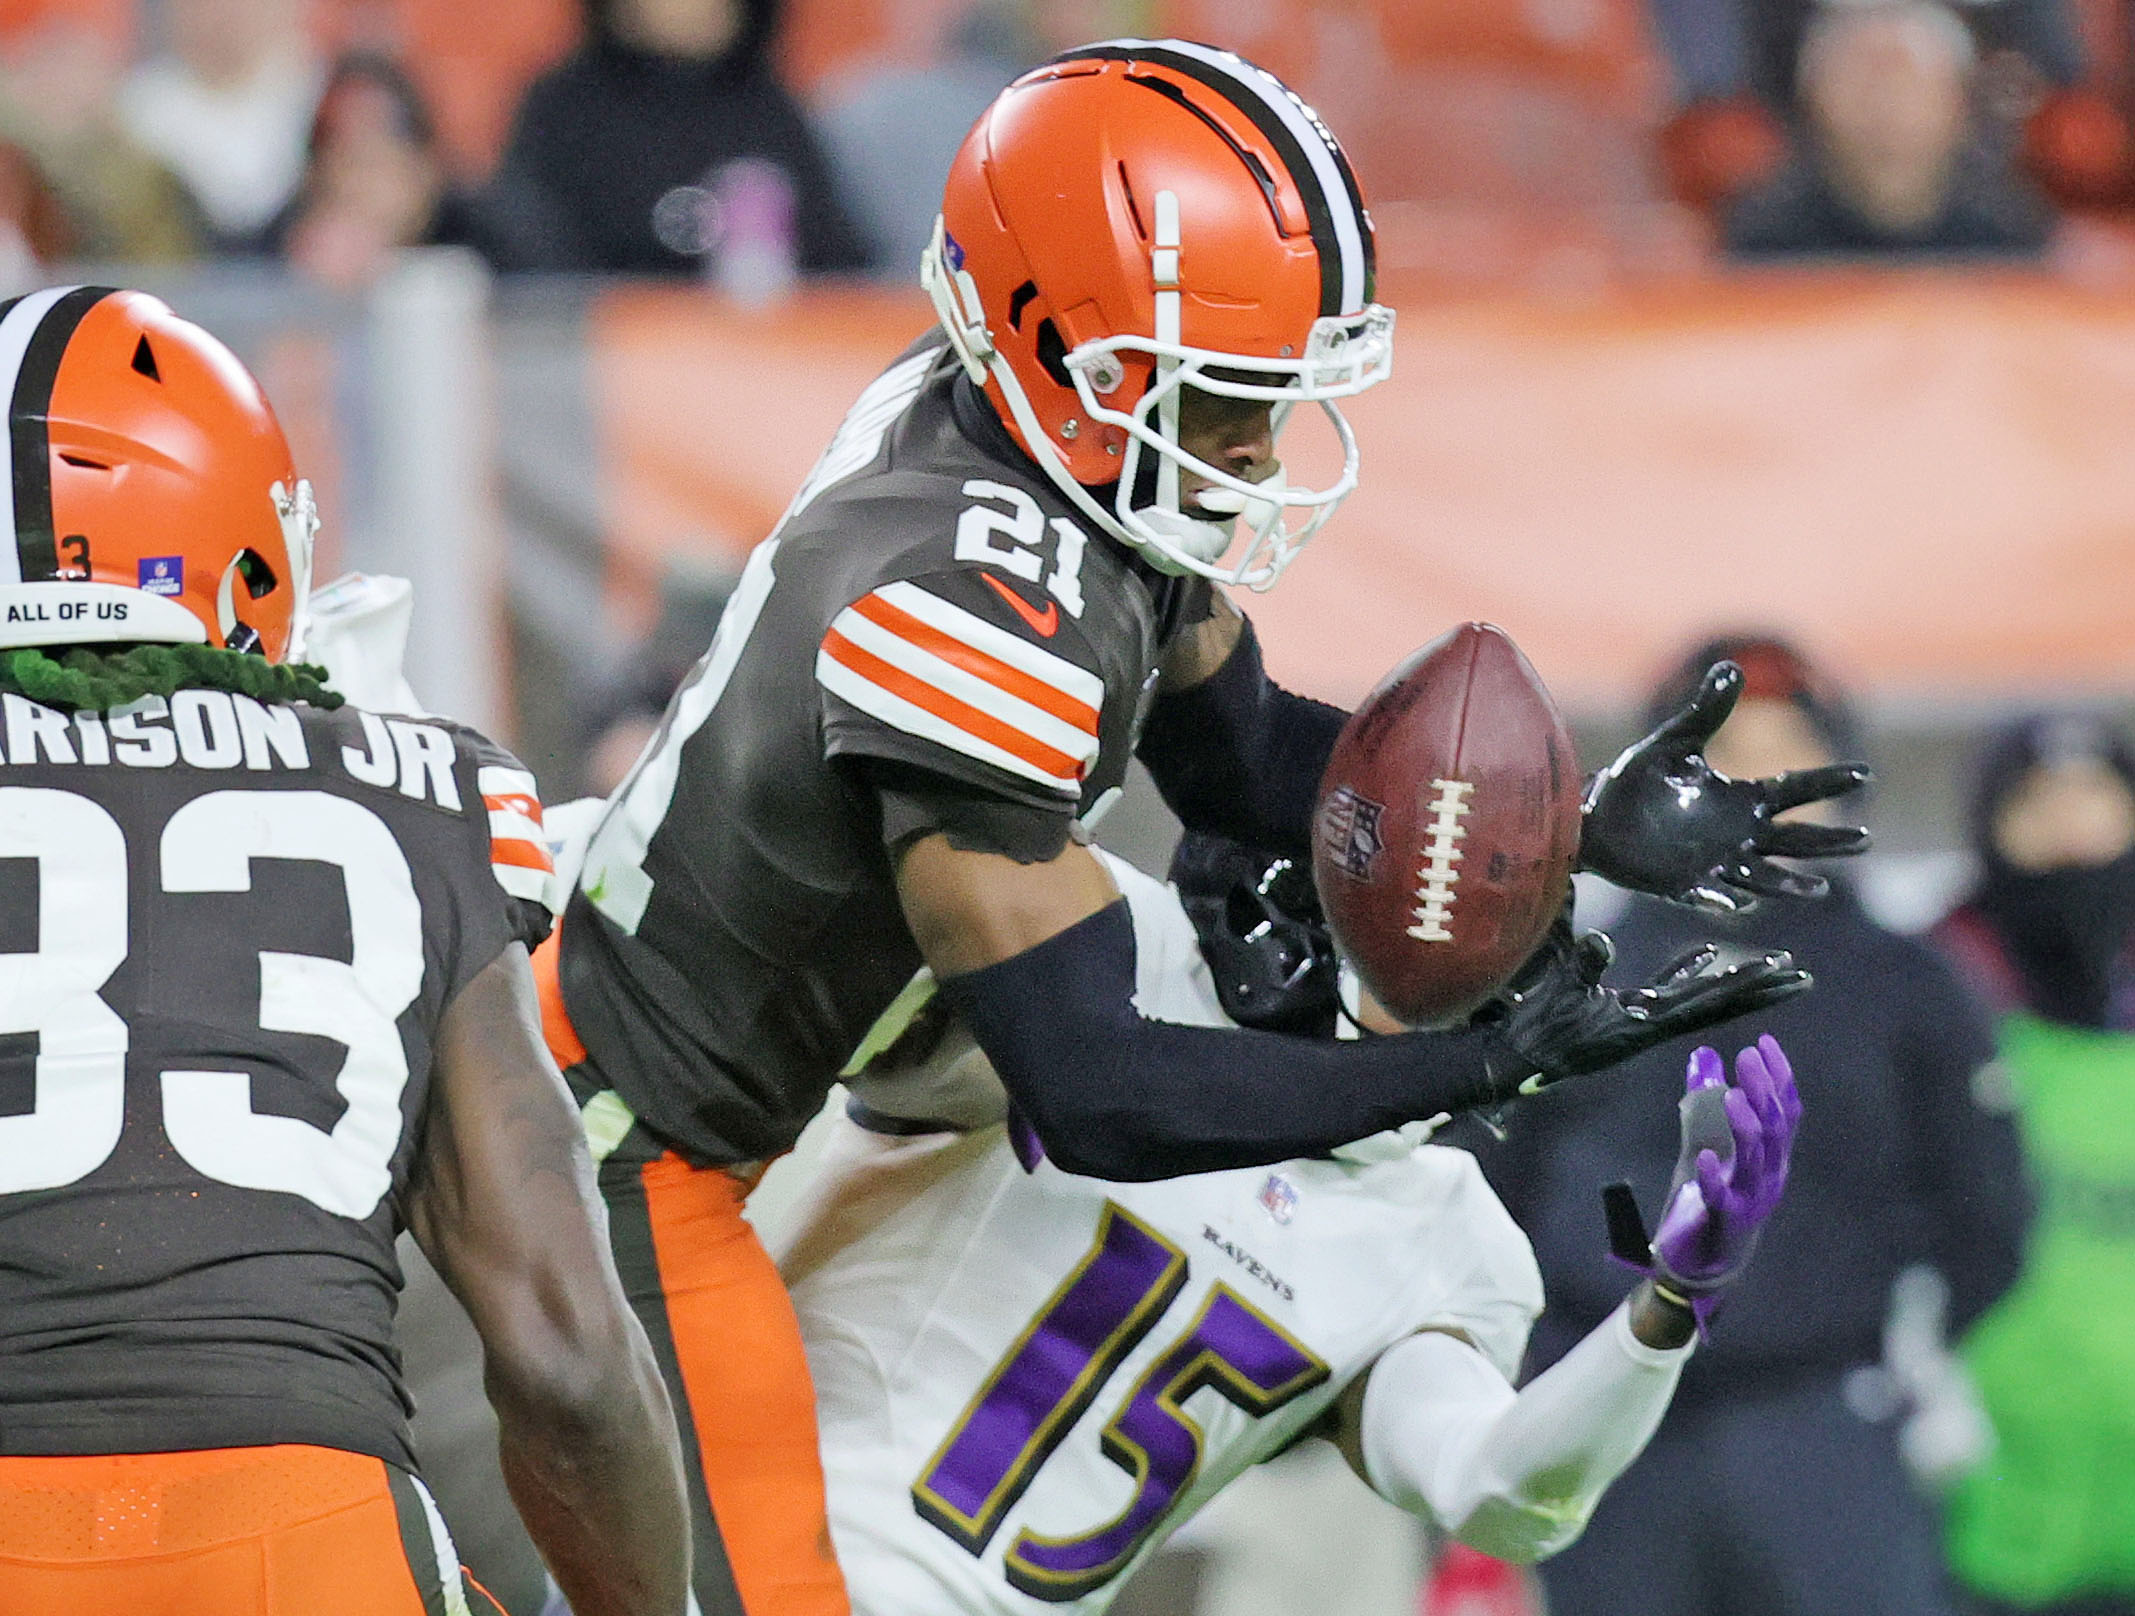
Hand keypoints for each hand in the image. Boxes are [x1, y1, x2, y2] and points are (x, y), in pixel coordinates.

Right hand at [1476, 915, 1810, 1101]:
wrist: (1517, 1060)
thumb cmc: (1537, 1031)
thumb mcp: (1558, 996)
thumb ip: (1583, 967)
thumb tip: (1604, 938)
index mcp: (1647, 1021)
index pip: (1711, 1000)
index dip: (1750, 984)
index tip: (1789, 972)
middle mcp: (1655, 1023)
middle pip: (1720, 1004)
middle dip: (1762, 989)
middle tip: (1805, 976)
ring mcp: (1643, 1020)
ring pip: (1700, 998)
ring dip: (1736, 982)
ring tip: (1773, 967)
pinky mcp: (1626, 1015)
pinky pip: (1669, 992)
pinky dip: (1690, 973)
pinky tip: (1706, 957)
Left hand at [1579, 662, 1871, 912]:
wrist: (1595, 819)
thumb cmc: (1639, 782)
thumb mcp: (1674, 742)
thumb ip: (1706, 711)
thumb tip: (1730, 668)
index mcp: (1742, 799)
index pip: (1795, 790)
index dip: (1828, 782)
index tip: (1865, 773)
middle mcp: (1739, 835)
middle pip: (1795, 840)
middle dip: (1828, 842)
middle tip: (1866, 839)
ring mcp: (1716, 864)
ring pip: (1764, 878)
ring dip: (1789, 884)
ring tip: (1819, 889)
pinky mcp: (1685, 886)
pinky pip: (1710, 896)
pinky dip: (1723, 900)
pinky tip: (1738, 904)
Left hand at [1650, 1038, 1798, 1300]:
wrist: (1707, 1262)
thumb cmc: (1712, 1198)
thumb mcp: (1710, 1143)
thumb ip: (1707, 1103)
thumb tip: (1702, 1056)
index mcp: (1773, 1156)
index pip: (1787, 1111)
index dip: (1780, 1076)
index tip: (1765, 1042)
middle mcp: (1771, 1174)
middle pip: (1776, 1128)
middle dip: (1764, 1090)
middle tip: (1748, 1056)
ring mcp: (1753, 1199)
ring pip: (1757, 1159)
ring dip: (1747, 1126)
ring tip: (1732, 1095)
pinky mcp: (1728, 1221)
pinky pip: (1725, 1198)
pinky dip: (1717, 1177)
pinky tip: (1706, 1158)